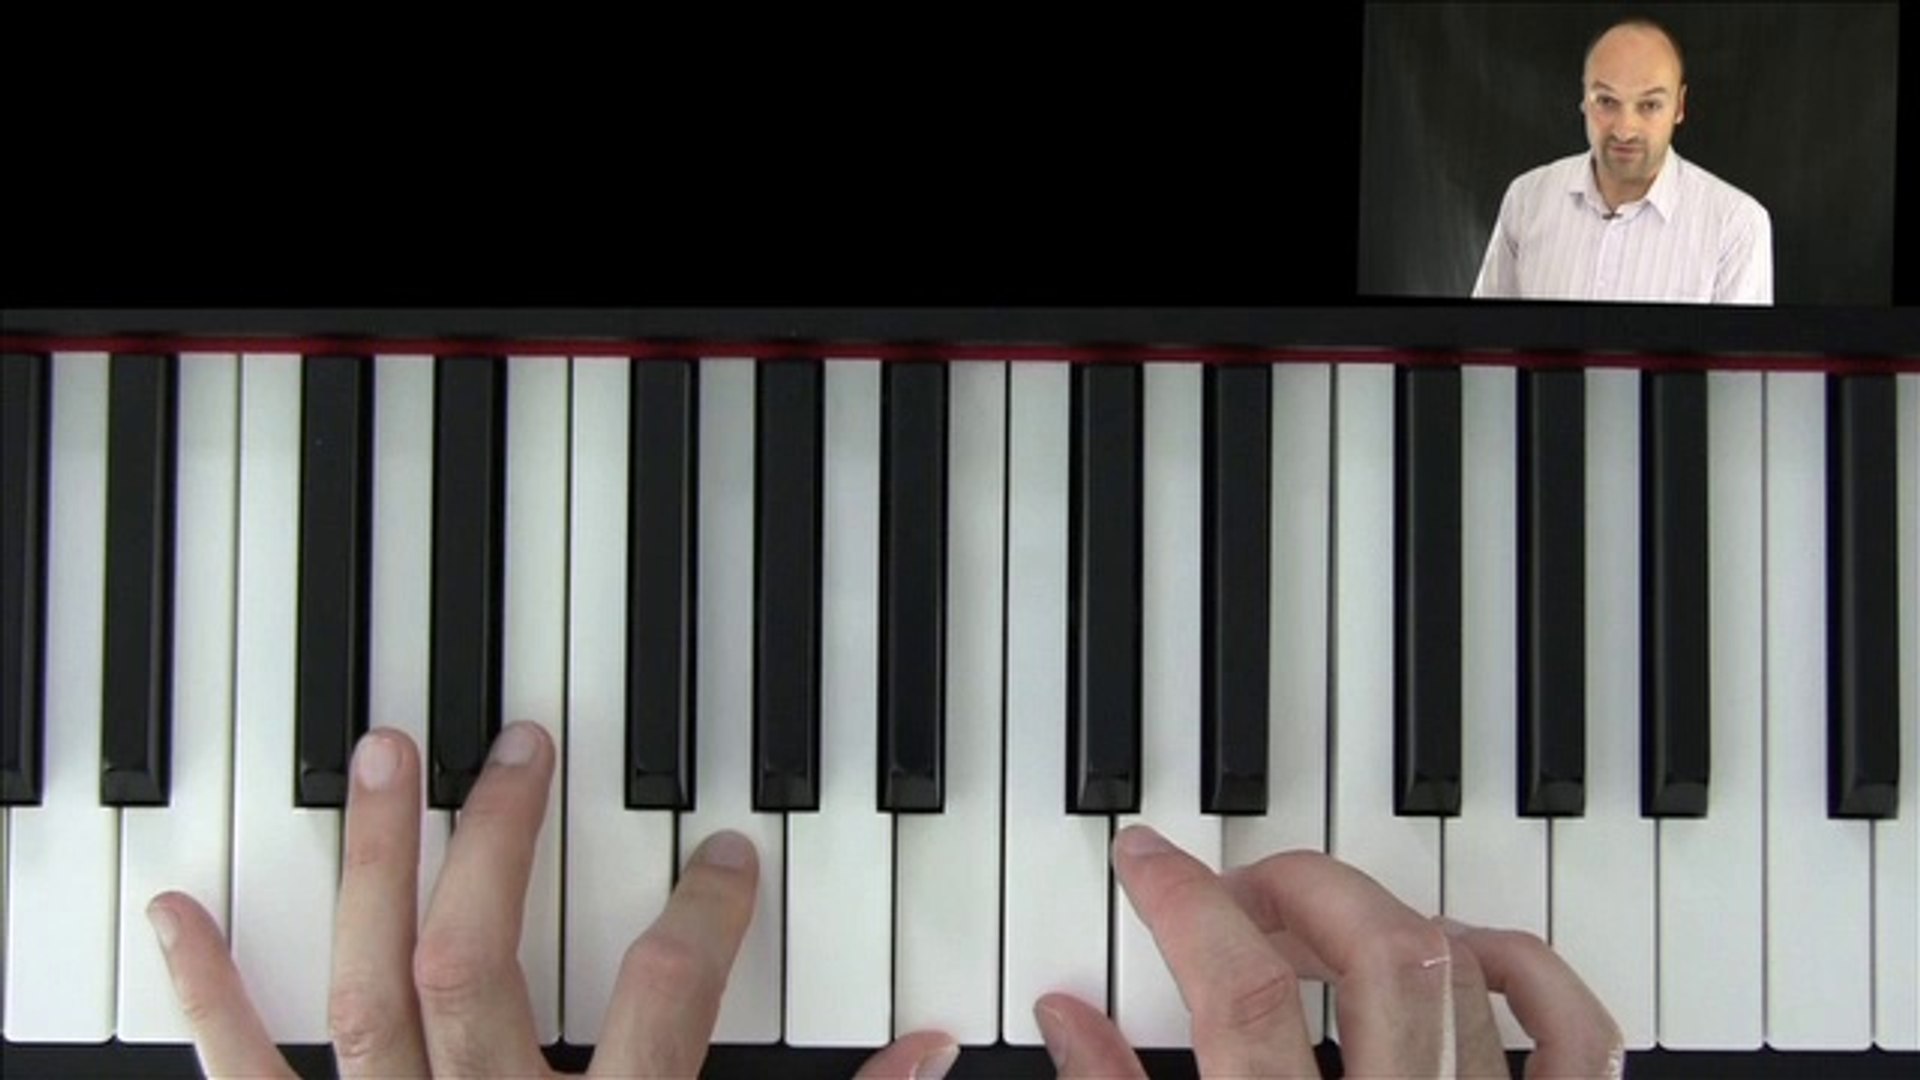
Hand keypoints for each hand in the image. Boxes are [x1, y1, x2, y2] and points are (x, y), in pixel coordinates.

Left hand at [146, 722, 958, 1077]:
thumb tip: (929, 1049)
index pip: (665, 994)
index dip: (705, 908)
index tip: (724, 854)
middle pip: (477, 963)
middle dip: (500, 842)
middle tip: (521, 746)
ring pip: (366, 989)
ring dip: (375, 864)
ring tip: (384, 755)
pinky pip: (244, 1079)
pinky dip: (209, 996)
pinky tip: (182, 916)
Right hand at [1033, 825, 1625, 1077]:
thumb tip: (1066, 1015)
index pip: (1241, 996)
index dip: (1184, 904)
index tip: (1146, 856)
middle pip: (1375, 955)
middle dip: (1297, 887)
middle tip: (1240, 886)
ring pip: (1464, 973)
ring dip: (1388, 913)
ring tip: (1330, 914)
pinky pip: (1577, 1036)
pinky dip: (1526, 970)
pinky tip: (1469, 950)